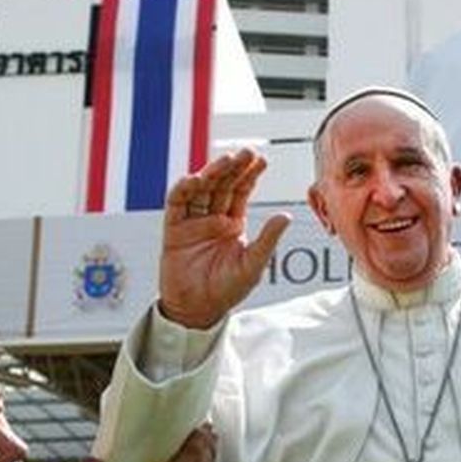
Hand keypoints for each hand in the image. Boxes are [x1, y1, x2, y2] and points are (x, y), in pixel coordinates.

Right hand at [159, 149, 291, 329]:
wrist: (197, 310)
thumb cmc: (227, 290)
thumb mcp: (252, 265)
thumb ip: (267, 240)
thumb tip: (286, 215)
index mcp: (233, 224)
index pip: (241, 192)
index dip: (250, 175)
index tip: (261, 159)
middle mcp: (212, 218)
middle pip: (222, 185)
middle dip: (233, 168)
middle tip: (246, 151)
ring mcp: (192, 222)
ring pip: (201, 190)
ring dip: (212, 173)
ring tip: (225, 160)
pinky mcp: (174, 230)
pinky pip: (177, 205)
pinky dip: (184, 190)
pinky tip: (195, 179)